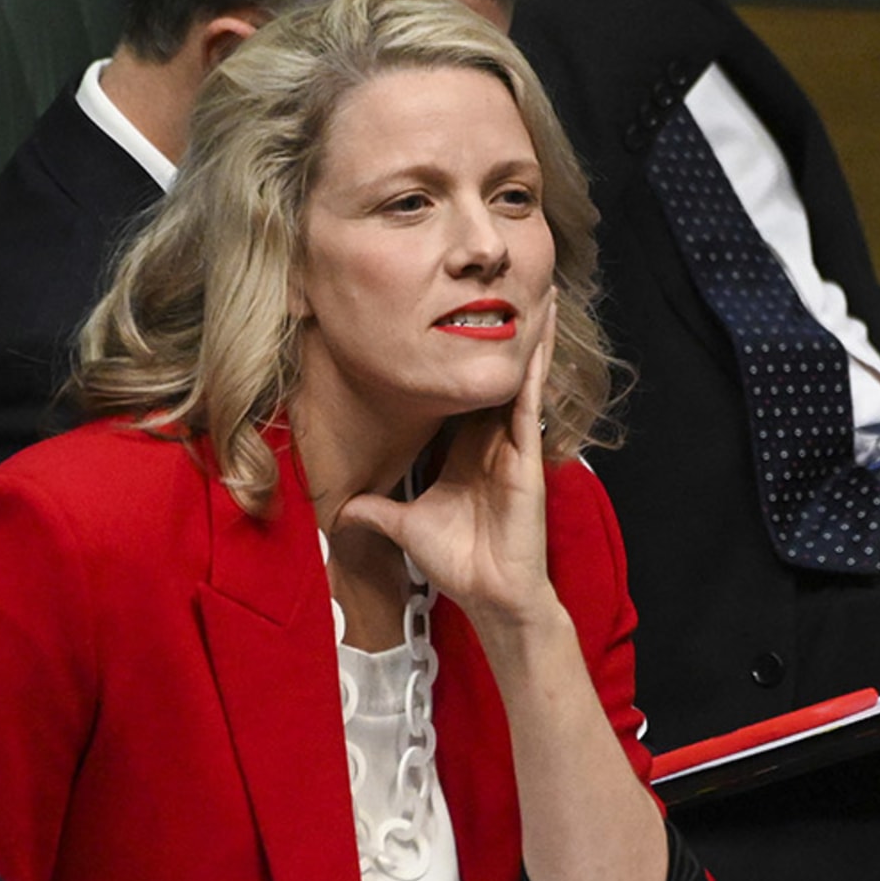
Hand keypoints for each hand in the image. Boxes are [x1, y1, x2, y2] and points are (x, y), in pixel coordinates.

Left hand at [336, 290, 557, 626]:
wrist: (491, 593)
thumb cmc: (458, 562)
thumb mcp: (404, 526)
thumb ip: (377, 512)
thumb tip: (343, 509)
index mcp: (464, 452)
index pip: (458, 396)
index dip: (455, 362)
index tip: (445, 325)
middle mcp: (489, 442)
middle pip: (490, 377)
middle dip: (494, 335)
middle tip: (497, 287)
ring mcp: (510, 446)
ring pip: (516, 380)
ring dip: (523, 337)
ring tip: (531, 291)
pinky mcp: (525, 456)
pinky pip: (528, 403)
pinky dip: (532, 369)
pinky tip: (536, 336)